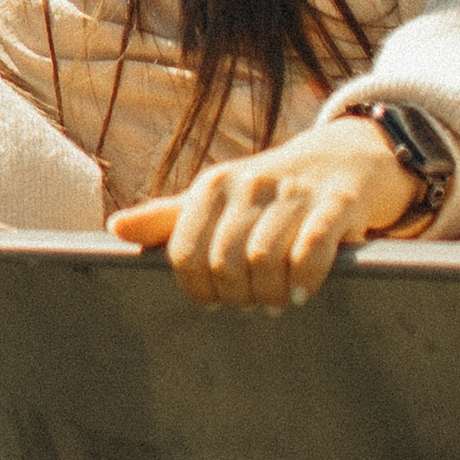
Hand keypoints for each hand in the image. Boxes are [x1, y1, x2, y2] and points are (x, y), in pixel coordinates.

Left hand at [108, 116, 418, 309]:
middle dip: (235, 295)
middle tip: (250, 304)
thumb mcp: (216, 196)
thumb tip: (115, 229)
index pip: (184, 252)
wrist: (345, 155)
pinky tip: (301, 294)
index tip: (214, 301)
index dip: (196, 288)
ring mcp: (293, 193)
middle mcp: (249, 184)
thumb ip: (168, 216)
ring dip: (269, 294)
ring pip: (264, 260)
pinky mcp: (335, 203)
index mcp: (213, 186)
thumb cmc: (269, 187)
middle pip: (223, 262)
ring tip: (276, 302)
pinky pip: (311, 249)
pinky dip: (303, 279)